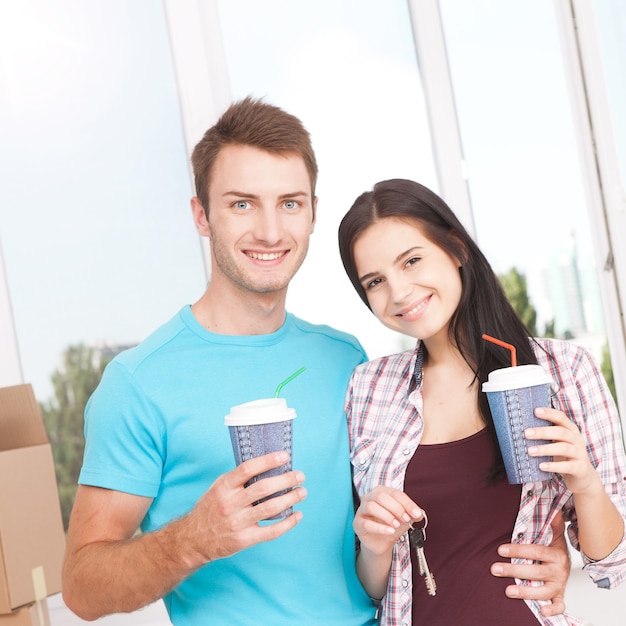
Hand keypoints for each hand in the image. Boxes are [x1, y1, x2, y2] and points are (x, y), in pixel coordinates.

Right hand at [182, 451, 306, 564]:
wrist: (193, 539)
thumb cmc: (211, 508)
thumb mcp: (219, 488)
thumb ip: (239, 479)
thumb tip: (268, 464)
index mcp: (224, 487)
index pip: (247, 469)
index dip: (268, 461)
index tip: (285, 456)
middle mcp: (230, 503)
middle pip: (263, 488)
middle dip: (286, 480)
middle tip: (300, 476)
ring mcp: (237, 522)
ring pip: (270, 508)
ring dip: (290, 499)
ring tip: (302, 492)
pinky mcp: (244, 539)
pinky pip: (271, 532)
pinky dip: (287, 523)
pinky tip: (297, 515)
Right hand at [353, 485, 422, 555]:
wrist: (382, 542)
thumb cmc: (392, 525)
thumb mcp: (405, 518)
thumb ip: (413, 513)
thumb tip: (419, 513)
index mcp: (381, 491)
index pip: (394, 493)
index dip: (407, 503)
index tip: (416, 514)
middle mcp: (369, 497)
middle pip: (380, 496)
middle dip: (396, 508)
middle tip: (405, 519)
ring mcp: (361, 510)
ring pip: (371, 507)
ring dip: (387, 516)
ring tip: (396, 525)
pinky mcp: (357, 523)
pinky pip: (366, 523)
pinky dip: (380, 528)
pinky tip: (389, 531)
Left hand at [491, 512, 569, 616]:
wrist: (568, 565)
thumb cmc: (555, 549)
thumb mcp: (555, 535)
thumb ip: (553, 523)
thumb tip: (554, 508)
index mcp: (556, 554)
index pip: (536, 551)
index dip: (518, 550)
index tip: (500, 550)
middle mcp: (559, 571)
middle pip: (536, 572)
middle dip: (514, 571)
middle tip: (494, 569)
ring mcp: (559, 585)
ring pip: (543, 591)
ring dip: (526, 592)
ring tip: (508, 591)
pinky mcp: (559, 596)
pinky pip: (559, 606)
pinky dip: (552, 610)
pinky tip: (540, 610)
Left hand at [526, 407, 598, 493]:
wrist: (583, 476)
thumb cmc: (564, 455)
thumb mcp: (557, 442)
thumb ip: (545, 434)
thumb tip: (521, 428)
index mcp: (571, 430)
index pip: (561, 417)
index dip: (549, 413)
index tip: (535, 411)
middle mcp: (577, 439)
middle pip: (560, 432)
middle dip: (542, 432)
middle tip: (526, 433)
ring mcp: (580, 454)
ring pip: (563, 448)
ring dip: (545, 449)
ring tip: (530, 451)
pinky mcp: (580, 468)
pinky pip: (567, 466)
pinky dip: (554, 466)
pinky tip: (541, 466)